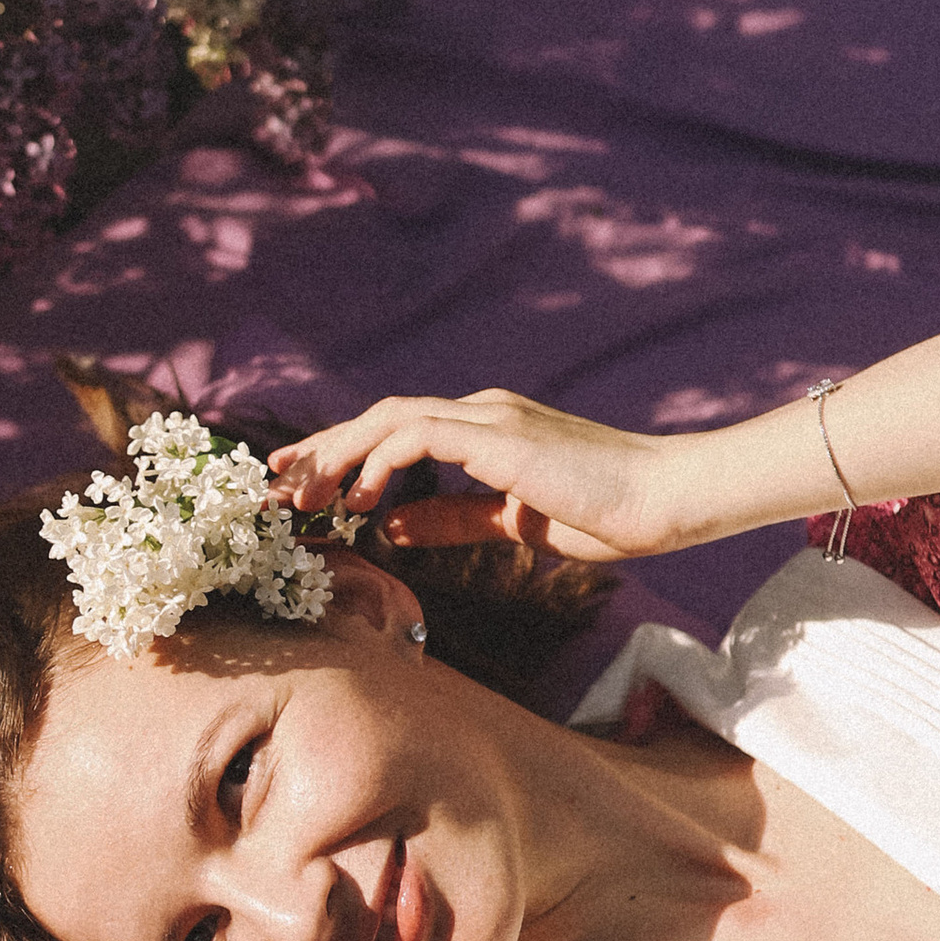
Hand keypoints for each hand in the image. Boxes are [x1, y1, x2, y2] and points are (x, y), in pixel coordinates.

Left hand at [270, 388, 697, 563]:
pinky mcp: (501, 436)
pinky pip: (420, 435)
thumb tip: (391, 527)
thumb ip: (453, 520)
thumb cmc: (605, 514)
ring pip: (389, 418)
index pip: (395, 432)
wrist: (664, 501)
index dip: (341, 455)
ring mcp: (491, 419)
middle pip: (379, 417)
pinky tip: (361, 496)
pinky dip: (380, 461)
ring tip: (304, 494)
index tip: (299, 485)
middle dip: (321, 448)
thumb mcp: (511, 524)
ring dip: (338, 454)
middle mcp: (481, 413)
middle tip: (274, 482)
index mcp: (485, 430)